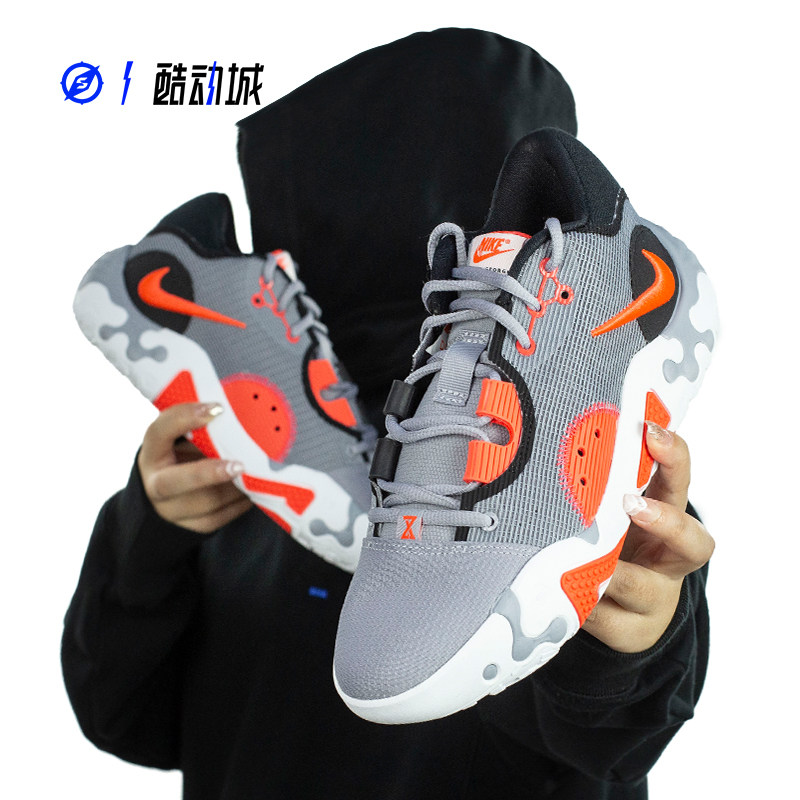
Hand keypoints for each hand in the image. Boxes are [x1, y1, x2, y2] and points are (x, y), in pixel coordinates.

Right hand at [138, 402, 252, 533]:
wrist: (165, 498)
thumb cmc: (181, 458)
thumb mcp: (181, 441)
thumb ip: (201, 431)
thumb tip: (240, 416)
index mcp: (152, 453)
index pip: (159, 432)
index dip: (185, 418)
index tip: (218, 408)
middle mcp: (154, 484)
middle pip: (176, 481)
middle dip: (209, 473)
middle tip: (239, 465)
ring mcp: (171, 510)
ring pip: (206, 502)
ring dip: (235, 488)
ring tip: (255, 474)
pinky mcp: (191, 527)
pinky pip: (220, 518)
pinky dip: (240, 503)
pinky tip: (253, 490)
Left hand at [581, 423, 714, 652]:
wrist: (616, 607)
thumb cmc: (608, 541)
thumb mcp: (607, 511)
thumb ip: (595, 484)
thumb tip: (561, 436)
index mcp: (665, 516)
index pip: (679, 481)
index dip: (673, 458)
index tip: (650, 434)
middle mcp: (668, 558)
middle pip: (691, 542)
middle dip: (663, 520)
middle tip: (631, 503)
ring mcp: (652, 598)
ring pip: (639, 587)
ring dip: (609, 571)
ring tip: (574, 558)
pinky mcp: (625, 630)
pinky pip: (600, 616)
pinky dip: (576, 602)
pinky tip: (549, 592)